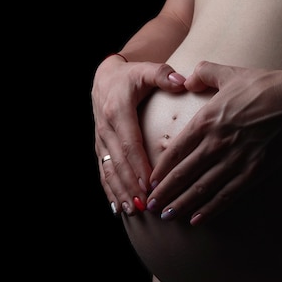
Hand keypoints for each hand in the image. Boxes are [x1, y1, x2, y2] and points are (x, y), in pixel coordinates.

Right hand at [92, 55, 185, 214]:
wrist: (104, 79)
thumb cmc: (130, 77)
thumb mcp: (145, 70)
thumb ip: (163, 75)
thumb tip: (181, 81)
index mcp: (118, 111)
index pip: (129, 143)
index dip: (138, 165)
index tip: (149, 183)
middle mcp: (106, 129)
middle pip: (119, 162)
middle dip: (130, 186)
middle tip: (145, 205)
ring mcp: (101, 141)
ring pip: (109, 171)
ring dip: (119, 193)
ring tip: (132, 211)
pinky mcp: (100, 148)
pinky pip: (103, 172)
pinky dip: (110, 192)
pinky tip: (118, 209)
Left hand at [147, 60, 281, 224]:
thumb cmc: (264, 85)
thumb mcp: (229, 73)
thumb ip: (204, 73)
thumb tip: (187, 78)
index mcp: (205, 121)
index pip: (175, 151)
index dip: (160, 170)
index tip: (150, 182)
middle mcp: (215, 144)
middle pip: (183, 174)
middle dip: (165, 193)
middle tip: (151, 206)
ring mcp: (234, 160)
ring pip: (201, 189)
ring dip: (182, 204)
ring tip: (168, 216)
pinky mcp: (253, 172)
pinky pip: (227, 195)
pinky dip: (210, 209)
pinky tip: (197, 219)